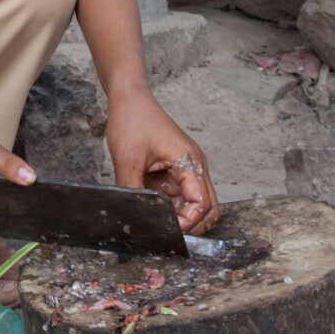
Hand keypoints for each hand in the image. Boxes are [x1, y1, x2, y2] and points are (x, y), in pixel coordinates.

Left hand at [106, 92, 219, 234]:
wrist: (129, 99)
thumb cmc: (133, 120)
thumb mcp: (127, 159)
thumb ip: (131, 190)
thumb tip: (130, 216)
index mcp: (190, 162)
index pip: (202, 204)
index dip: (189, 223)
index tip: (169, 231)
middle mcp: (194, 166)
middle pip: (207, 207)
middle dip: (192, 225)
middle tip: (168, 234)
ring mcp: (187, 168)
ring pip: (194, 203)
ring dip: (181, 216)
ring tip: (158, 223)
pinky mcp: (176, 169)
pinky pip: (181, 194)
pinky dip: (172, 206)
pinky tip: (154, 210)